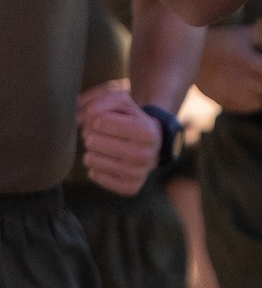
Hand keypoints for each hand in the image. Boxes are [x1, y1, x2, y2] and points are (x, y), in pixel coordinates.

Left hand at [77, 80, 160, 194]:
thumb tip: (85, 114)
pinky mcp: (130, 188)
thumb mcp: (123, 101)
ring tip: (100, 146)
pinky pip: (95, 175)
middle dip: (90, 134)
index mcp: (146, 130)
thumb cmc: (131, 119)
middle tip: (97, 134)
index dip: (94, 118)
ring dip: (91, 150)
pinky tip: (105, 160)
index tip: (100, 119)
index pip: (100, 121)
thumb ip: (102, 99)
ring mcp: (138, 174)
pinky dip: (95, 166)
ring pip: (91, 160)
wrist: (151, 144)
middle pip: (93, 141)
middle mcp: (145, 155)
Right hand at [197, 21, 261, 112]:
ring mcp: (227, 93)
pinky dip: (252, 99)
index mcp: (245, 58)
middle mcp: (236, 78)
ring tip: (253, 78)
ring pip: (261, 102)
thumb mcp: (250, 33)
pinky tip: (243, 86)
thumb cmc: (227, 40)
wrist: (190, 55)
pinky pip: (248, 108)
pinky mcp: (221, 103)